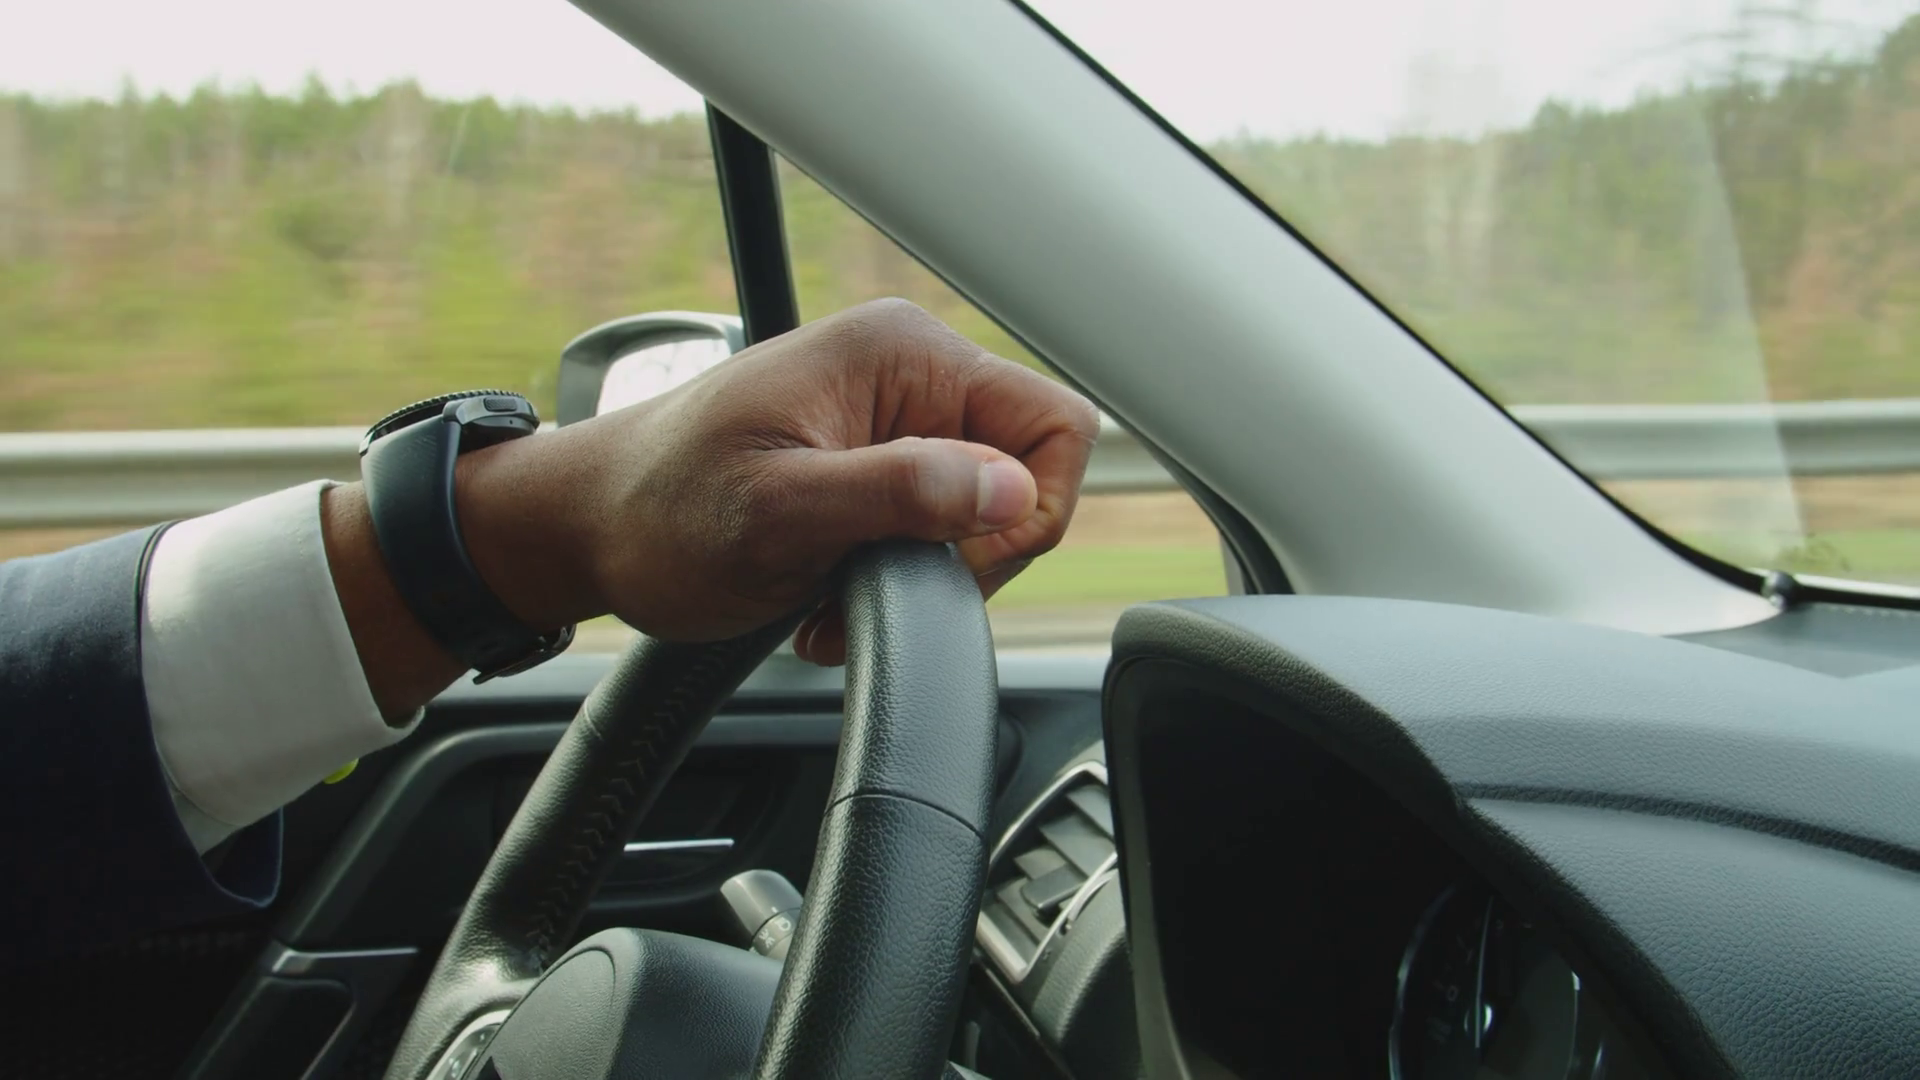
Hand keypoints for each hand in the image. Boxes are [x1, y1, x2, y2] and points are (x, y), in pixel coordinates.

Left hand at [456, 299, 1099, 665]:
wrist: (584, 526)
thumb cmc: (657, 509)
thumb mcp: (777, 512)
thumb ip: (898, 493)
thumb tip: (1011, 490)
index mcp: (902, 355)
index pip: (1054, 426)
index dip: (1027, 512)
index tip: (951, 564)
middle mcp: (909, 377)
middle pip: (1025, 479)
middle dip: (965, 559)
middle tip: (875, 591)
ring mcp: (893, 422)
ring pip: (981, 517)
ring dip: (922, 579)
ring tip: (834, 598)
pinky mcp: (874, 468)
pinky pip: (934, 531)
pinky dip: (896, 580)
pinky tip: (830, 594)